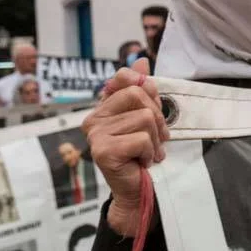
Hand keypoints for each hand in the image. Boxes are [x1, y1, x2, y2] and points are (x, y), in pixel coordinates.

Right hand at [83, 59, 168, 237]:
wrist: (136, 190)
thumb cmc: (141, 154)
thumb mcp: (146, 118)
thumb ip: (142, 90)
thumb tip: (141, 60)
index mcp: (103, 108)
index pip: (124, 77)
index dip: (145, 87)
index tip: (152, 108)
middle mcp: (93, 119)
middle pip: (138, 95)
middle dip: (157, 118)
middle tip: (157, 139)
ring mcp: (96, 135)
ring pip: (144, 118)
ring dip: (155, 140)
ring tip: (148, 153)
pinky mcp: (103, 151)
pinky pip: (142, 138)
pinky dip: (149, 152)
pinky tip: (141, 162)